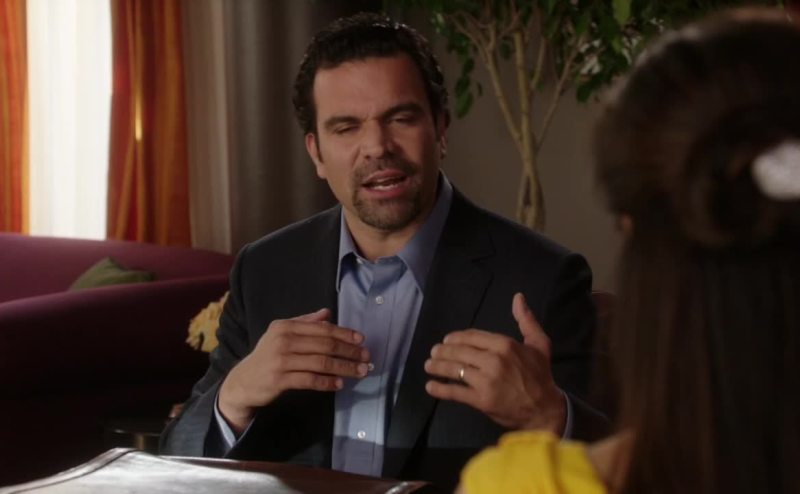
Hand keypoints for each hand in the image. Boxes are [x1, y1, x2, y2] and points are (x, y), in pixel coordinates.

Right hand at [218, 308, 369, 432]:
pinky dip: (327, 382)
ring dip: (343, 367)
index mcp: (286, 326)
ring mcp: (281, 360)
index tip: (361, 340)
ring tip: (359, 372)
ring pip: (320, 362)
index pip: (321, 328)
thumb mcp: (282, 334)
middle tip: (366, 357)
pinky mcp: (279, 380)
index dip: (344, 333)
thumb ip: (304, 322)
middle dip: (348, 351)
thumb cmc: (267, 355)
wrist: (243, 381)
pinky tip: (339, 384)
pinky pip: (310, 380)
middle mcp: (283, 340)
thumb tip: (327, 313)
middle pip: (324, 345)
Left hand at [424, 293, 565, 433]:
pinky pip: (455, 392)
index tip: (447, 340)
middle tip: (434, 352)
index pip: (471, 337)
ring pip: (454, 370)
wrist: (545, 409)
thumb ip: (526, 320)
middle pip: (459, 352)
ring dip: (437, 367)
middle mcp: (493, 361)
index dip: (456, 338)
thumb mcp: (539, 344)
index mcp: (504, 345)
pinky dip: (440, 389)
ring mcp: (485, 381)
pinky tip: (431, 386)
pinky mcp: (481, 400)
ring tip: (428, 366)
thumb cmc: (540, 375)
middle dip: (443, 352)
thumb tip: (518, 297)